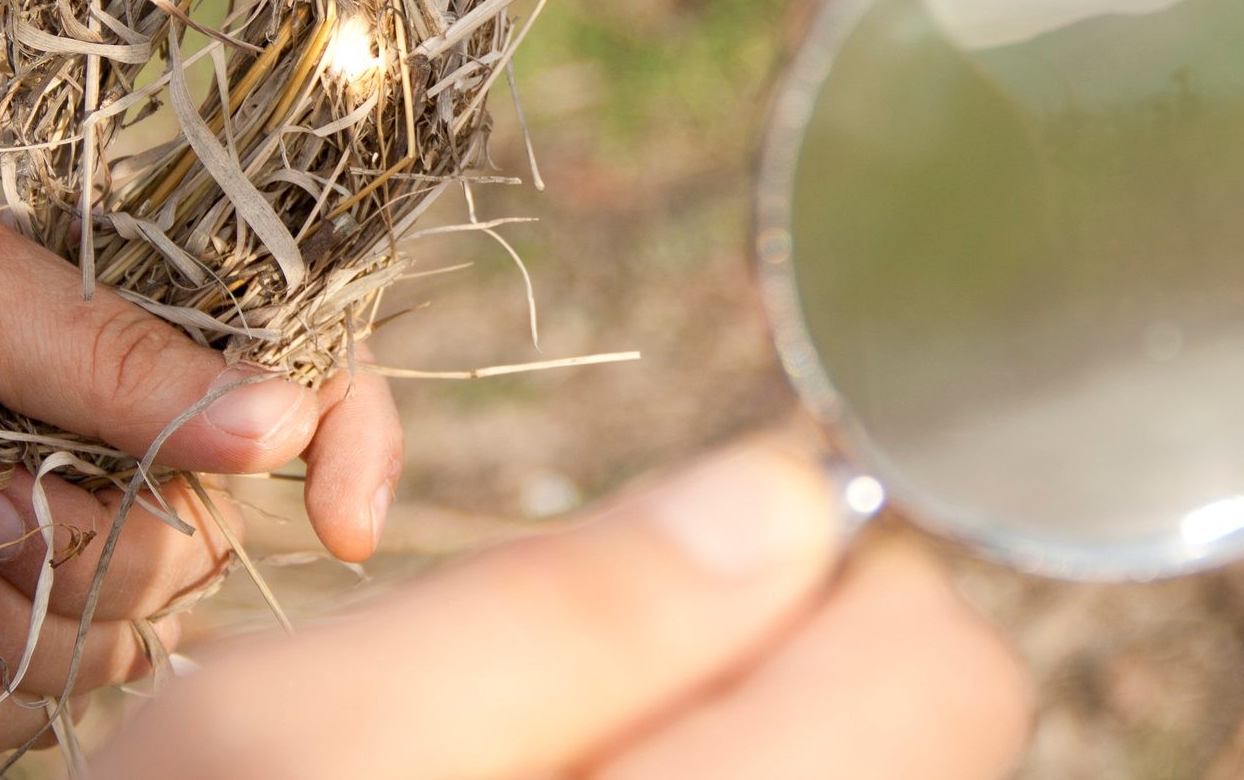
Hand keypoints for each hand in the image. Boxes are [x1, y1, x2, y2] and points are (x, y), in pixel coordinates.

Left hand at [0, 190, 401, 750]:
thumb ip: (123, 359)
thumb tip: (286, 422)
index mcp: (124, 342)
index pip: (295, 388)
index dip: (350, 448)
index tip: (349, 526)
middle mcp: (103, 447)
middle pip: (208, 549)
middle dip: (94, 553)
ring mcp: (38, 546)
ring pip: (123, 643)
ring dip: (10, 621)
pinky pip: (33, 709)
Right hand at [94, 438, 1030, 779]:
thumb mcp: (300, 738)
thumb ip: (564, 607)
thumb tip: (788, 491)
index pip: (944, 665)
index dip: (822, 567)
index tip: (689, 560)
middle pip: (925, 727)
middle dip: (771, 654)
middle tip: (575, 690)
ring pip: (848, 774)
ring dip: (725, 734)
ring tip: (537, 768)